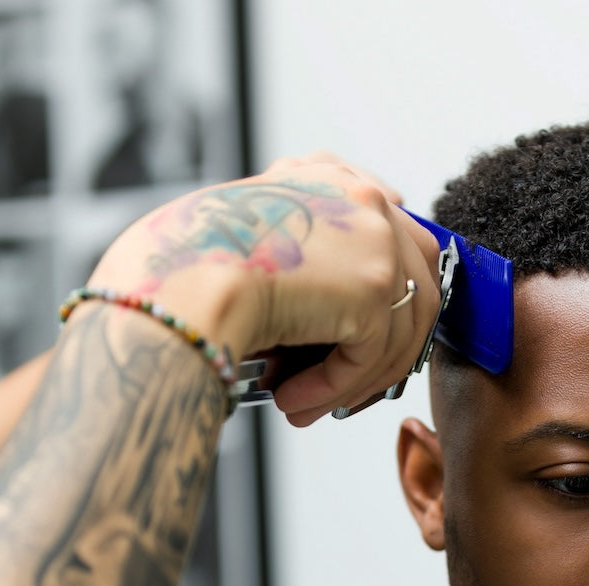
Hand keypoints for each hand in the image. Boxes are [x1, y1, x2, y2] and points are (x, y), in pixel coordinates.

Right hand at [89, 154, 440, 425]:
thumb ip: (293, 254)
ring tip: (305, 405)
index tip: (360, 333)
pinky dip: (334, 389)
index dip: (386, 286)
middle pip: (412, 280)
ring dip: (351, 379)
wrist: (175, 288)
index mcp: (327, 178)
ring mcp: (375, 242)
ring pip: (396, 330)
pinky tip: (294, 402)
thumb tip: (319, 309)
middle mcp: (360, 199)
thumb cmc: (178, 271)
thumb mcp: (237, 242)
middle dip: (385, 342)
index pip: (389, 229)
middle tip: (347, 383)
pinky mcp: (374, 291)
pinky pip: (371, 358)